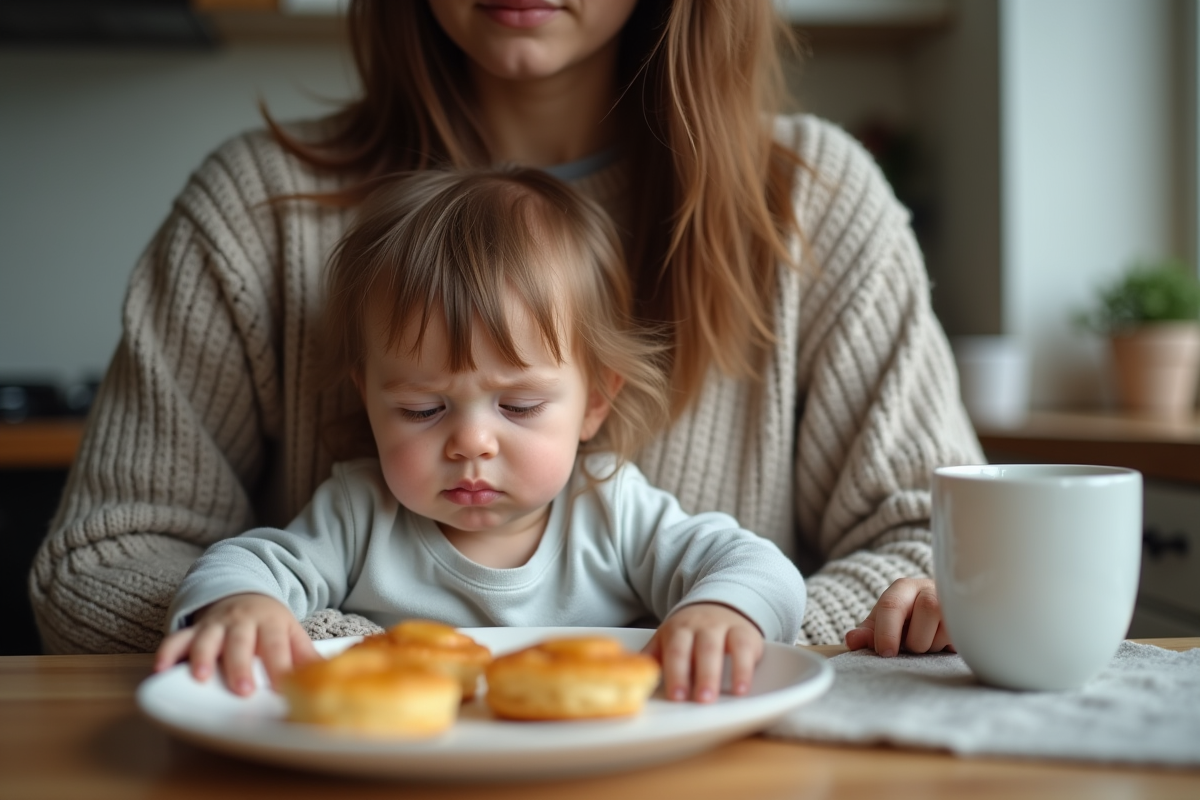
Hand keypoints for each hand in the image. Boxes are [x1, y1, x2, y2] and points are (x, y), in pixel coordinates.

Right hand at [153, 593, 318, 695]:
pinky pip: (177, 638)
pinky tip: (160, 669)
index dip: (279, 664)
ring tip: (201, 678)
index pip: (276, 644)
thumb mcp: (291, 631)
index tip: (282, 687)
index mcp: (270, 622)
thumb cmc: (270, 623)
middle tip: (243, 690)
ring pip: (207, 639)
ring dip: (203, 657)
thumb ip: (305, 654)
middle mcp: (241, 621)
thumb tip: (329, 675)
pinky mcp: (194, 629)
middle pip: (241, 642)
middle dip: (241, 666)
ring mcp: (216, 624)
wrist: (244, 591)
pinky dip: (167, 652)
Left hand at [643, 603, 763, 702]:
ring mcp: (723, 628)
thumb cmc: (691, 630)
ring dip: (717, 674)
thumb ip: (654, 656)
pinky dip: (743, 670)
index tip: (676, 697)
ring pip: (720, 649)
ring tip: (714, 698)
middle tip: (698, 700)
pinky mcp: (745, 633)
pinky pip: (744, 649)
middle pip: (698, 649)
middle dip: (698, 675)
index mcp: (678, 629)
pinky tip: (741, 689)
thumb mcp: (669, 638)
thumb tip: (631, 678)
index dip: (676, 673)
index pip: (675, 651)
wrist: (719, 604)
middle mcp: (700, 626)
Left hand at [844, 578, 953, 656]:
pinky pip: (964, 635)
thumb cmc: (907, 623)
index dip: (887, 632)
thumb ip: (868, 634)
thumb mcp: (884, 626)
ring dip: (934, 644)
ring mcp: (954, 601)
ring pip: (948, 624)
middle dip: (916, 639)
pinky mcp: (971, 617)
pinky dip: (951, 647)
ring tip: (929, 643)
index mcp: (903, 588)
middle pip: (927, 609)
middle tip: (911, 646)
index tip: (887, 653)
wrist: (939, 618)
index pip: (892, 605)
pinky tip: (944, 644)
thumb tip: (851, 640)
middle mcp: (929, 588)